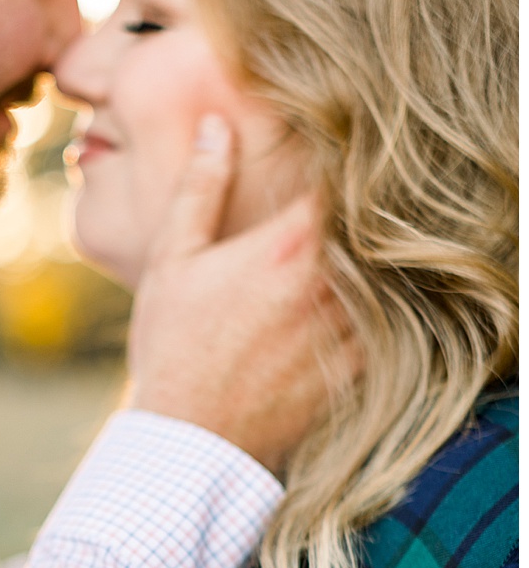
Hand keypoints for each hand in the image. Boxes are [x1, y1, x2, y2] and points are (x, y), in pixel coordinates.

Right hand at [128, 114, 359, 474]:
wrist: (190, 440)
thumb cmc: (172, 348)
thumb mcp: (172, 261)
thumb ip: (201, 189)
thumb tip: (216, 127)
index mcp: (291, 243)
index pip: (345, 174)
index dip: (347, 154)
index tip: (338, 145)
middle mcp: (335, 279)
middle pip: (380, 220)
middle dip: (367, 205)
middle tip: (346, 198)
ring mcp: (356, 324)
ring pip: (393, 269)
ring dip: (377, 255)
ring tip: (341, 257)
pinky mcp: (364, 364)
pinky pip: (394, 320)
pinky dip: (382, 304)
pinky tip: (350, 304)